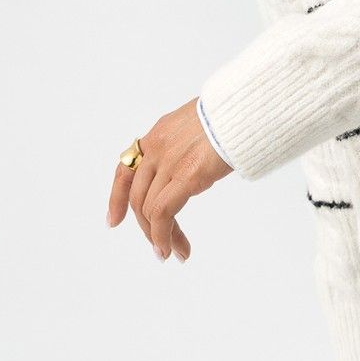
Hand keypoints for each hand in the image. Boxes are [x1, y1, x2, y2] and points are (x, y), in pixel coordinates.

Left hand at [107, 97, 232, 260]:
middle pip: (137, 196)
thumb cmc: (233, 114)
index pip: (125, 168)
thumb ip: (188, 144)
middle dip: (146, 227)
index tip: (114, 221)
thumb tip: (196, 159)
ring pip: (149, 209)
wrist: (246, 107)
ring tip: (172, 253)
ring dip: (158, 237)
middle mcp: (157, 147)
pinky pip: (163, 214)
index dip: (116, 198)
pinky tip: (173, 250)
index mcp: (159, 133)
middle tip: (161, 247)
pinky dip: (164, 236)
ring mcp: (169, 161)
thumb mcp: (200, 125)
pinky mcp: (186, 175)